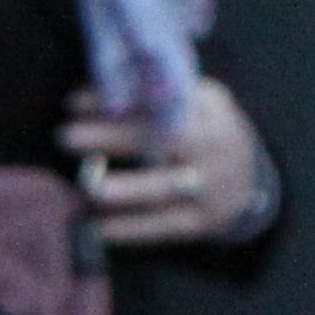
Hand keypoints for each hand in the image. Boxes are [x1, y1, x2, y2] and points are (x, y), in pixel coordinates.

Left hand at [69, 80, 265, 250]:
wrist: (248, 177)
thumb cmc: (199, 129)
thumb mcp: (189, 100)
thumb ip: (148, 91)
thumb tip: (96, 85)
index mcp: (208, 111)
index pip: (161, 102)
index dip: (119, 103)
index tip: (74, 104)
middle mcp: (214, 148)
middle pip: (163, 141)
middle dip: (113, 138)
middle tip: (65, 137)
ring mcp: (212, 188)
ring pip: (165, 188)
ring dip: (123, 189)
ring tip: (87, 188)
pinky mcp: (203, 222)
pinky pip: (164, 227)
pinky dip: (130, 229)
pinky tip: (97, 228)